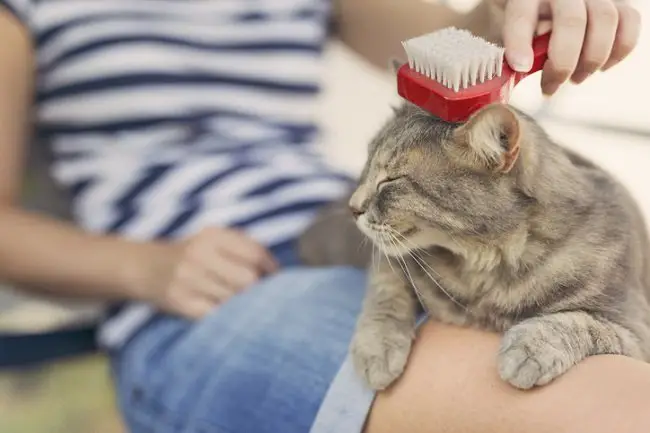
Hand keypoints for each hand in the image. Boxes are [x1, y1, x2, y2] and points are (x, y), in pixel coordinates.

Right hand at [132, 227, 277, 318]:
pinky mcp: (181, 303)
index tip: (276, 279)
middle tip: (259, 295)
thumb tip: (277, 273)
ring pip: (234, 300)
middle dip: (258, 290)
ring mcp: (188, 280)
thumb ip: (246, 248)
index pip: (255, 253)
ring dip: (243, 305)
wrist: (146, 268)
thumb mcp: (215, 240)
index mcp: (212, 236)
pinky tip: (227, 314)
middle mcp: (199, 254)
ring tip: (242, 303)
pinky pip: (216, 315)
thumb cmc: (194, 254)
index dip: (271, 269)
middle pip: (247, 279)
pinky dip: (227, 316)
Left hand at [489, 0, 641, 94]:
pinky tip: (601, 67)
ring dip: (592, 59)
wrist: (543, 9)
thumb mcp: (511, 34)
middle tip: (551, 85)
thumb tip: (524, 68)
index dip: (520, 42)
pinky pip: (629, 22)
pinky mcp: (617, 2)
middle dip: (563, 62)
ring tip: (576, 78)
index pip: (522, 14)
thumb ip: (517, 47)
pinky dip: (619, 50)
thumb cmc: (525, 25)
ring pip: (606, 20)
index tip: (520, 66)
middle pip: (572, 21)